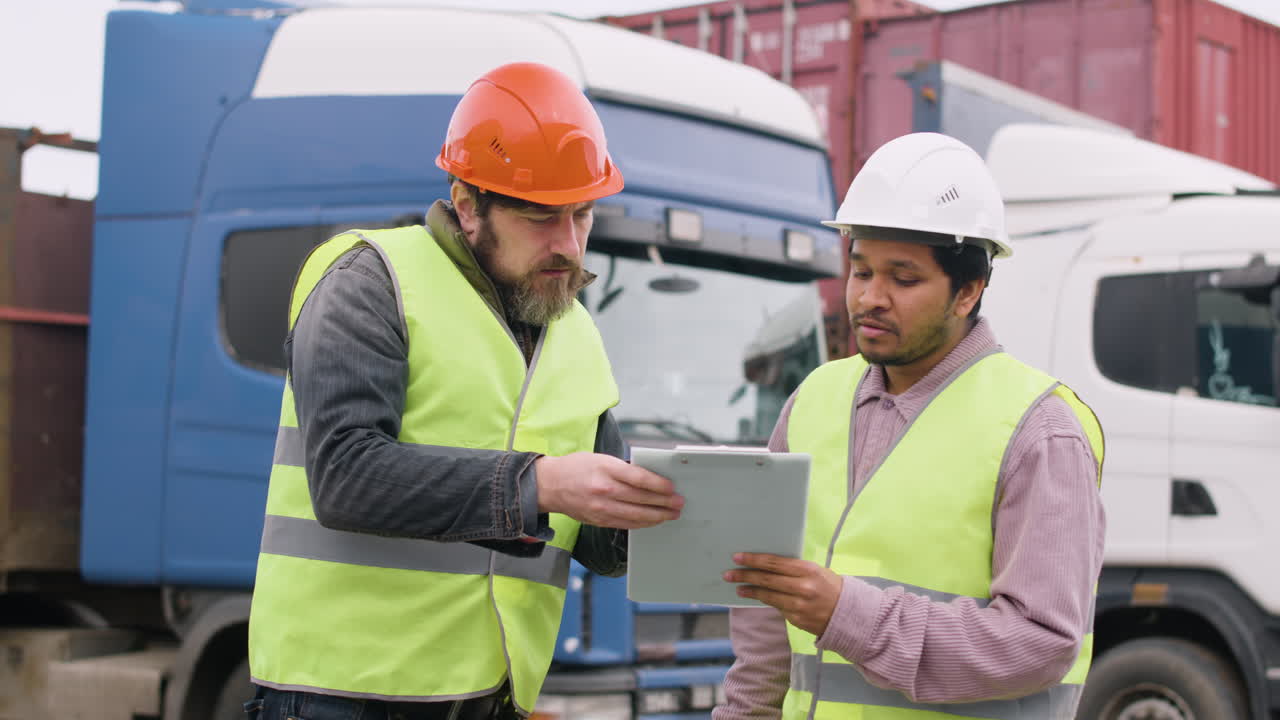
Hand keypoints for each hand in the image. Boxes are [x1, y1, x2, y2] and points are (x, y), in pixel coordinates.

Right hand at [535, 452, 683, 528]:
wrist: (549, 485)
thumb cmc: (576, 468)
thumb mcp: (600, 458)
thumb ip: (623, 468)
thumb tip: (649, 477)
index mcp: (605, 469)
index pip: (639, 478)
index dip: (658, 484)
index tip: (672, 487)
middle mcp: (604, 489)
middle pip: (641, 498)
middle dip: (664, 503)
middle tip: (679, 503)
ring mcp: (601, 507)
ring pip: (636, 515)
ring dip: (657, 516)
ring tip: (671, 514)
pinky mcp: (598, 520)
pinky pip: (625, 524)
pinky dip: (642, 523)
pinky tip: (653, 521)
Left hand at [724, 553, 841, 635]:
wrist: (848, 613)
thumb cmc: (829, 586)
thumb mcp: (815, 570)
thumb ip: (792, 568)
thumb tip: (765, 563)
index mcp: (807, 570)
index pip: (774, 563)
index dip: (754, 560)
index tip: (737, 557)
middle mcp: (802, 587)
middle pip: (766, 579)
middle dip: (745, 575)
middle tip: (729, 573)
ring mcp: (798, 605)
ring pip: (767, 596)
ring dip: (750, 590)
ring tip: (738, 587)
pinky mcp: (796, 619)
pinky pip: (776, 607)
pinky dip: (765, 600)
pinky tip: (756, 596)